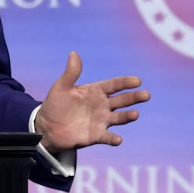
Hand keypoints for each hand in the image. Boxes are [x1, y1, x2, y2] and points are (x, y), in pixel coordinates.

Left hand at [35, 51, 149, 152]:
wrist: (47, 126)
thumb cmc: (55, 104)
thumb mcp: (61, 86)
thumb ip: (71, 72)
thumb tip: (73, 53)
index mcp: (95, 91)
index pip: (113, 85)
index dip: (125, 82)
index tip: (137, 80)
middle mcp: (102, 106)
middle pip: (121, 100)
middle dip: (134, 97)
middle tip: (145, 94)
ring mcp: (101, 121)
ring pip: (119, 118)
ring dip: (127, 116)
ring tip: (135, 114)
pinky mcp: (96, 135)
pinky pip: (108, 137)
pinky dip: (113, 139)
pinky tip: (118, 139)